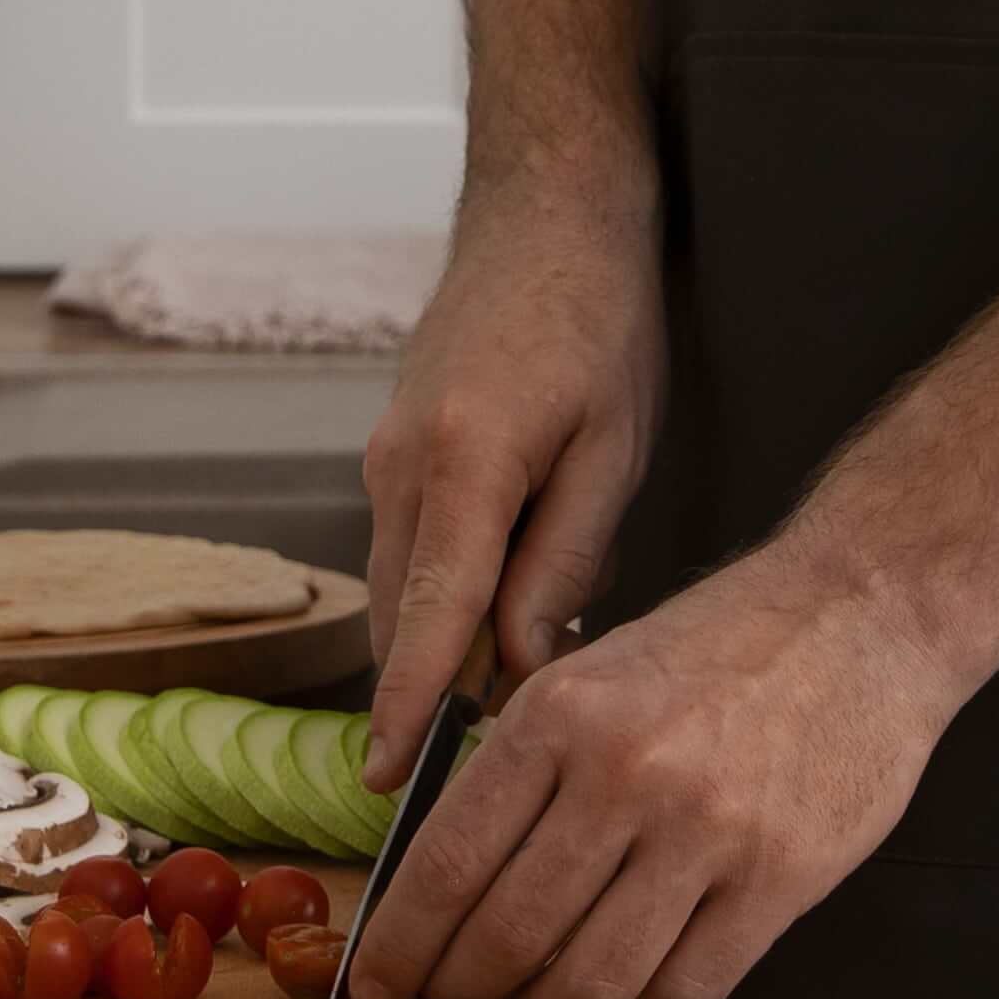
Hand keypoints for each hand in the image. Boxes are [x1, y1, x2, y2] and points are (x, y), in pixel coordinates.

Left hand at [342, 548, 953, 998]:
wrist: (865, 612)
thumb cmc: (725, 646)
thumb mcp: (597, 672)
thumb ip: (525, 768)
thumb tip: (445, 882)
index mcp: (561, 713)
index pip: (448, 861)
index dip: (399, 944)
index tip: (376, 986)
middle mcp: (625, 772)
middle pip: (507, 936)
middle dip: (460, 992)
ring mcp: (707, 831)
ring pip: (589, 982)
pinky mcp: (778, 879)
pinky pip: (682, 991)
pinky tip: (626, 996)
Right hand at [357, 186, 664, 776]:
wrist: (546, 213)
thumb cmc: (599, 319)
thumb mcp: (613, 447)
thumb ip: (564, 561)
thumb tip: (520, 664)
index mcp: (463, 463)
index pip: (426, 617)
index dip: (410, 709)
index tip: (389, 785)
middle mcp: (401, 466)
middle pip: (403, 618)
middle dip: (443, 692)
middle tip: (507, 751)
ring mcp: (385, 458)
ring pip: (404, 589)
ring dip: (452, 641)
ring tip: (530, 667)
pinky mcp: (393, 453)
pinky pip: (412, 550)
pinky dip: (449, 592)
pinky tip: (515, 594)